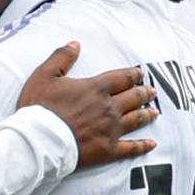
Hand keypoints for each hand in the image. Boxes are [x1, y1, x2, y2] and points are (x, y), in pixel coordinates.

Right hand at [17, 41, 157, 168]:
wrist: (39, 140)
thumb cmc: (39, 108)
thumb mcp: (44, 75)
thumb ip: (61, 57)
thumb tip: (75, 44)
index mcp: (95, 88)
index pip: (122, 78)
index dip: (133, 74)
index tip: (140, 73)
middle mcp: (108, 107)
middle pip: (134, 97)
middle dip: (145, 93)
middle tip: (152, 91)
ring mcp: (111, 130)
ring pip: (136, 120)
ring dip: (148, 114)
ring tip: (155, 112)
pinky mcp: (108, 150)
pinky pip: (131, 148)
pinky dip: (143, 146)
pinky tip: (152, 144)